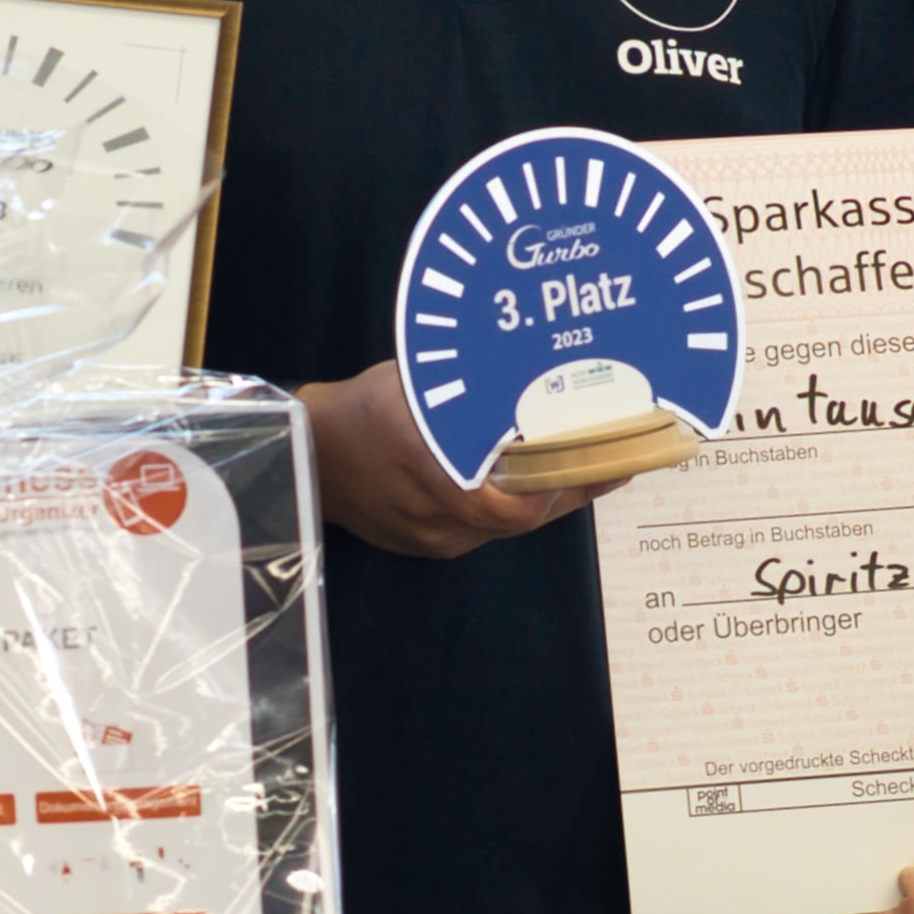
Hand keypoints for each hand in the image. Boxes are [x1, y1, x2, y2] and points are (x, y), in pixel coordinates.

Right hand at [294, 357, 609, 561]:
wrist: (299, 456)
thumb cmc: (358, 413)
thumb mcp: (414, 388)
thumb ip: (467, 392)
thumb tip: (527, 370)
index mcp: (436, 481)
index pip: (520, 505)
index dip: (571, 485)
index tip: (611, 463)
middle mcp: (439, 522)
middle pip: (523, 518)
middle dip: (570, 488)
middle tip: (613, 458)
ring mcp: (431, 540)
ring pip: (505, 524)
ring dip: (544, 496)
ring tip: (582, 463)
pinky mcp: (425, 544)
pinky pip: (481, 526)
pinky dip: (510, 502)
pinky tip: (528, 477)